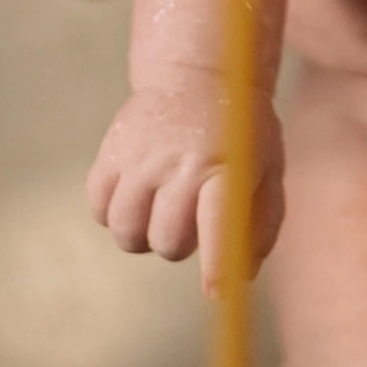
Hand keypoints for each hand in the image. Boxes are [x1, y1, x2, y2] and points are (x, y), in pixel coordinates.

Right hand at [86, 75, 285, 292]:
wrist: (200, 73)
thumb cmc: (241, 129)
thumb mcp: (267, 164)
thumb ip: (262, 219)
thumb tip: (244, 274)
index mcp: (225, 163)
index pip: (218, 225)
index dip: (216, 266)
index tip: (217, 293)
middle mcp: (179, 161)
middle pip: (168, 241)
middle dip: (180, 243)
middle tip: (190, 216)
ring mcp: (140, 156)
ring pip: (128, 232)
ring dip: (144, 233)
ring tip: (161, 207)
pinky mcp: (111, 152)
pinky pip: (99, 209)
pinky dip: (114, 213)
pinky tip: (137, 194)